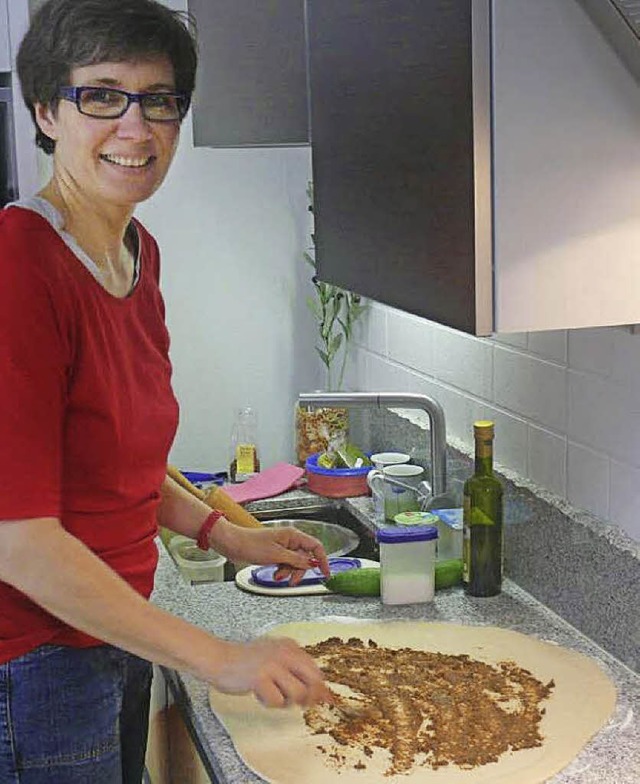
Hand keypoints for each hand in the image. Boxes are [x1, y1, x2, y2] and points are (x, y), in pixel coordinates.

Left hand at [211, 522, 330, 585]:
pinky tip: (274, 573)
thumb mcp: (276, 555)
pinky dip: (282, 570)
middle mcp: (289, 539)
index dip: (322, 560)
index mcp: (293, 535)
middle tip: (291, 580)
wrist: (232, 544)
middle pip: (305, 557)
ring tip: (277, 575)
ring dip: (289, 572)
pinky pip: (285, 563)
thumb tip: (312, 563)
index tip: (325, 573)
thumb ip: (296, 560)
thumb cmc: (250, 544)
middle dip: (299, 570)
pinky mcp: (274, 552)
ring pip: (295, 562)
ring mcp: (282, 546)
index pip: (315, 546)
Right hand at [212, 636, 332, 707]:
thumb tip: (318, 691)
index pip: (316, 669)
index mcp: (290, 647)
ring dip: (286, 700)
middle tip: (300, 703)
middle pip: (312, 681)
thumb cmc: (246, 662)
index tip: (323, 700)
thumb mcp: (274, 656)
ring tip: (273, 694)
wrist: (220, 659)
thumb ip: (294, 669)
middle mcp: (284, 653)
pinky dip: (270, 702)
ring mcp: (273, 665)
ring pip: (297, 693)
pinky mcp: (261, 678)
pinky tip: (259, 693)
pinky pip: (277, 701)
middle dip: (309, 696)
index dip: (320, 688)